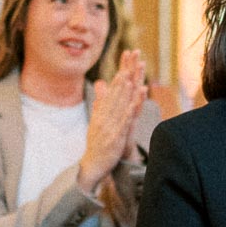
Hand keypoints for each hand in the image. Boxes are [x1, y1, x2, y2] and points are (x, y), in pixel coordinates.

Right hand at [78, 50, 146, 191]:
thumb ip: (100, 102)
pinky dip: (128, 113)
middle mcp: (104, 117)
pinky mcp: (114, 138)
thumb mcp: (97, 120)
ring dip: (125, 92)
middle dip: (124, 77)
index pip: (111, 90)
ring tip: (131, 78)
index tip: (126, 62)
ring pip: (118, 106)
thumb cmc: (96, 143)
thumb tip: (101, 86)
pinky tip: (134, 105)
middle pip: (115, 94)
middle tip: (130, 62)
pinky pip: (122, 124)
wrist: (92, 165)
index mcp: (101, 112)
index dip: (119, 75)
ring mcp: (109, 127)